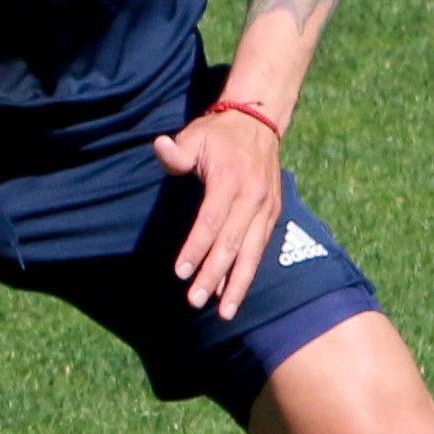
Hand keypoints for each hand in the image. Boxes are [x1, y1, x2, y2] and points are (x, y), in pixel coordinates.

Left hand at [151, 106, 285, 319]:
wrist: (260, 121)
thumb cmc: (218, 134)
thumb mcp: (195, 135)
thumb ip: (177, 151)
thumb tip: (160, 147)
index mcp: (231, 181)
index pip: (211, 222)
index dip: (196, 248)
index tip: (181, 272)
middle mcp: (253, 197)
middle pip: (232, 244)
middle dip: (214, 276)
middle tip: (195, 301)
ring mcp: (266, 208)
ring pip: (252, 253)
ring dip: (237, 284)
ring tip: (224, 312)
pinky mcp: (273, 213)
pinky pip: (259, 248)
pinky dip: (248, 271)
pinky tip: (234, 293)